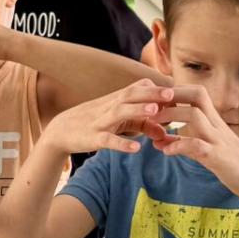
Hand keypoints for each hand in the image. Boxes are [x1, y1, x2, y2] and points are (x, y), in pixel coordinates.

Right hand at [44, 80, 187, 157]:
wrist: (60, 131)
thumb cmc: (94, 123)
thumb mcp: (119, 121)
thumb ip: (142, 124)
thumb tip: (165, 131)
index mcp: (117, 100)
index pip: (139, 88)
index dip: (158, 89)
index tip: (178, 91)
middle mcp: (110, 107)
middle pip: (131, 95)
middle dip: (152, 93)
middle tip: (172, 92)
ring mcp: (100, 121)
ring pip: (120, 112)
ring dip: (138, 110)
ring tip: (156, 110)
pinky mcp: (93, 138)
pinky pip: (108, 140)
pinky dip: (122, 144)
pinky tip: (136, 148)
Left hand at [147, 86, 238, 201]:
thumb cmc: (228, 163)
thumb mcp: (203, 149)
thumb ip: (182, 143)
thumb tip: (158, 142)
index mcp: (214, 120)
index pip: (196, 93)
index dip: (176, 91)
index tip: (156, 100)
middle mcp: (217, 125)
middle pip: (197, 95)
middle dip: (173, 96)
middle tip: (150, 106)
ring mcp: (218, 139)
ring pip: (196, 115)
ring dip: (172, 116)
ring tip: (154, 126)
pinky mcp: (218, 157)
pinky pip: (197, 146)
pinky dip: (179, 146)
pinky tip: (166, 151)